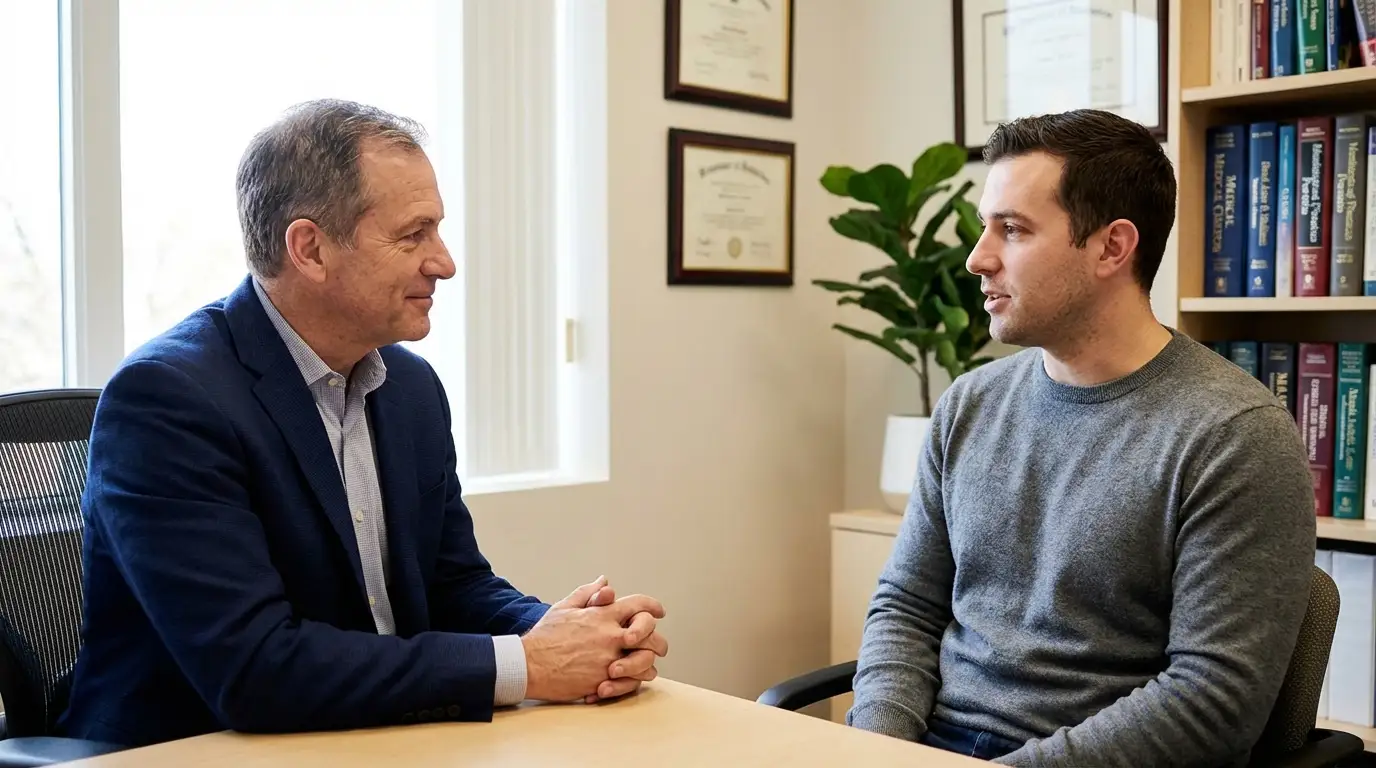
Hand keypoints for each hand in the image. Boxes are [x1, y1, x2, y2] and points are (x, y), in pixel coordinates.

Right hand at [521, 578, 665, 702]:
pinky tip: (629, 678)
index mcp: (602, 616)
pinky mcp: (603, 681)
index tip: (659, 611)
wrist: (529, 664)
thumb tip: (604, 581)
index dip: (652, 606)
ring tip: (642, 664)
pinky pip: (632, 682)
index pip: (638, 605)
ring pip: (646, 661)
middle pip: (650, 634)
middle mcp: (610, 636)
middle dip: (657, 639)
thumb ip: (588, 593)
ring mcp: (608, 659)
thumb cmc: (545, 636)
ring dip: (647, 662)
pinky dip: (634, 681)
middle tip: (656, 644)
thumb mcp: (565, 607)